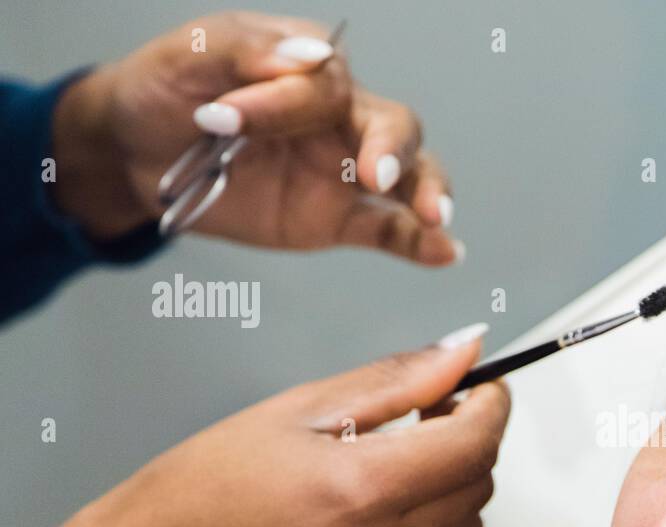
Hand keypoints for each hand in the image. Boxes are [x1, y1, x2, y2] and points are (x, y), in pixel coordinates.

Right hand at [5, 331, 506, 526]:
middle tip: (427, 415)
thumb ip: (396, 380)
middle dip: (466, 441)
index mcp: (359, 492)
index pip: (475, 443)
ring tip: (392, 465)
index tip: (482, 387)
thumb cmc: (202, 490)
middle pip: (478, 485)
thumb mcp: (298, 410)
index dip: (491, 405)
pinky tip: (366, 516)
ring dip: (449, 489)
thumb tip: (462, 352)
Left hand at [51, 10, 456, 264]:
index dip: (284, 102)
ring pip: (409, 174)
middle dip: (391, 149)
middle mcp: (339, 116)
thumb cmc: (164, 91)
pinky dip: (419, 243)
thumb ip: (247, 51)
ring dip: (425, 190)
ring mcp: (343, 170)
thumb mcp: (189, 55)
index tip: (224, 120)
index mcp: (308, 67)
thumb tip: (312, 56)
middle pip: (393, 125)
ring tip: (431, 215)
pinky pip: (388, 230)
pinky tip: (445, 253)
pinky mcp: (337, 218)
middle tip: (374, 175)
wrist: (135, 153)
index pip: (324, 83)